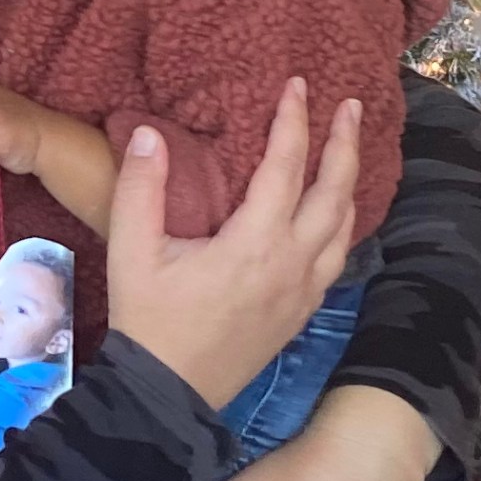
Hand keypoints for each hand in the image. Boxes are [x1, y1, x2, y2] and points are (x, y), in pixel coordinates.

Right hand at [104, 81, 359, 412]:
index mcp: (254, 243)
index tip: (296, 85)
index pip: (286, 166)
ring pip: (345, 227)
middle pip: (335, 192)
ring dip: (349, 182)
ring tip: (347, 150)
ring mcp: (303, 291)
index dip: (293, 120)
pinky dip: (344, 224)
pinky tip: (338, 214)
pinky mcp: (302, 313)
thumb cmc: (148, 321)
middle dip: (343, 143)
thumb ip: (140, 188)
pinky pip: (338, 258)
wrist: (167, 396)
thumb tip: (148, 134)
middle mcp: (291, 263)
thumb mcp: (131, 251)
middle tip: (348, 105)